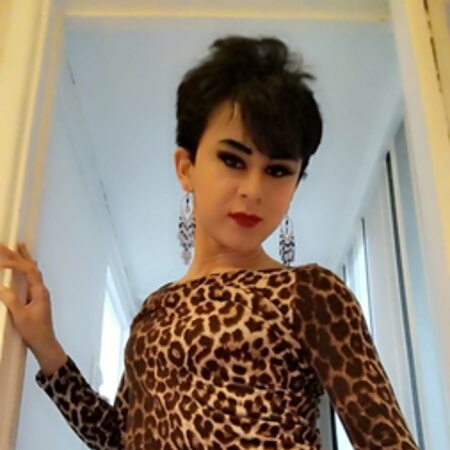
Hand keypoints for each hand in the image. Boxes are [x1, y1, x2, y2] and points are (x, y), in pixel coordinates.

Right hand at [0, 242, 63, 362]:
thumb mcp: (20, 317)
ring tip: (18, 246)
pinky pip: (31, 278)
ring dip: (23, 258)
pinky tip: (24, 265)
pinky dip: (25, 269)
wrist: (45, 344)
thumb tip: (1, 287)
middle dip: (18, 254)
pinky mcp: (36, 298)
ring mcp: (39, 293)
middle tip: (5, 244)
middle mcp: (41, 290)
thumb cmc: (34, 332)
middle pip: (30, 267)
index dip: (14, 263)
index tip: (0, 261)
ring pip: (32, 271)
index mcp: (39, 292)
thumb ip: (11, 301)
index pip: (27, 271)